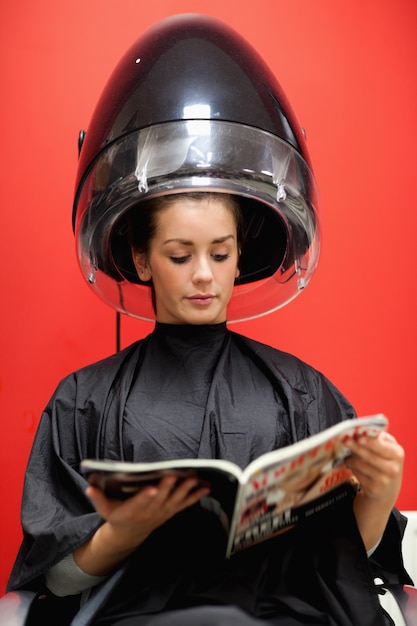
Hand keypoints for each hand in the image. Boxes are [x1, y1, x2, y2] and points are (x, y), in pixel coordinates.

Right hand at [75, 475, 209, 575]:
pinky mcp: (171, 511)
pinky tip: (206, 487)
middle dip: (168, 487)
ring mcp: (162, 512)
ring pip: (175, 501)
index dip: (145, 496)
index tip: (151, 488)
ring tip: (195, 480)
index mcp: (132, 510)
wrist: (130, 533)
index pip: (139, 503)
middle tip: (175, 475)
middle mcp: (149, 512)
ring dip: (186, 491)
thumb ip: (98, 498)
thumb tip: (89, 487)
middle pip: (160, 499)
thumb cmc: (117, 516)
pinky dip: (195, 496)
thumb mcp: (104, 509)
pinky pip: (185, 504)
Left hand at [344, 431, 403, 549]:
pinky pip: (356, 473)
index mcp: (397, 454)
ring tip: (348, 455)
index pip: (381, 446)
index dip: (368, 442)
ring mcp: (383, 480)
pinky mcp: (373, 488)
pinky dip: (351, 467)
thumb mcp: (389, 448)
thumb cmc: (387, 462)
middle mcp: (392, 468)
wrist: (388, 487)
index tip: (358, 437)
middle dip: (355, 447)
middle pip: (368, 456)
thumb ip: (380, 437)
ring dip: (351, 458)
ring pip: (360, 465)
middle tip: (346, 441)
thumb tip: (366, 431)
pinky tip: (351, 465)